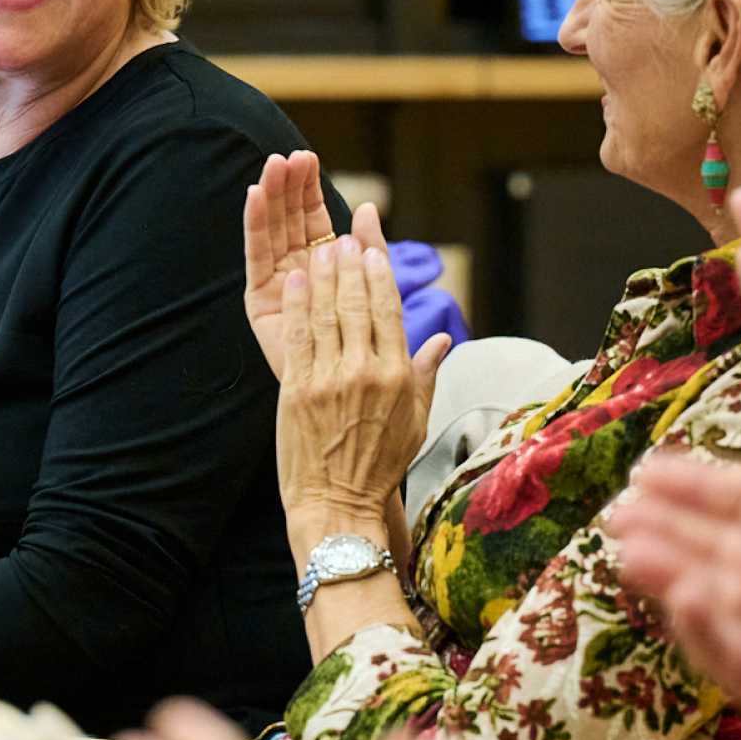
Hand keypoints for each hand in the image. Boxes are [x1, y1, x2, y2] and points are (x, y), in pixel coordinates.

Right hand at [243, 154, 383, 378]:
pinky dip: (255, 225)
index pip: (315, 219)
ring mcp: (276, 286)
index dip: (311, 190)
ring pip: (273, 232)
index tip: (311, 158)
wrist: (346, 414)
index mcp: (324, 269)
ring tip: (273, 165)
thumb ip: (374, 255)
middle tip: (289, 156)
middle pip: (289, 221)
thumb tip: (368, 209)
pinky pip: (257, 257)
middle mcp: (296, 273)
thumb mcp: (377, 298)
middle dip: (289, 187)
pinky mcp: (259, 301)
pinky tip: (254, 195)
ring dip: (272, 197)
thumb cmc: (367, 364)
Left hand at [275, 238, 452, 520]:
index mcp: (398, 376)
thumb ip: (426, 374)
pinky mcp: (298, 389)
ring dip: (325, 275)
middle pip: (358, 304)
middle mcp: (366, 372)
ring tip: (322, 248)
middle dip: (352, 265)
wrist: (337, 502)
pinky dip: (299, 303)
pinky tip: (298, 279)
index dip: (380, 274)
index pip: (390, 311)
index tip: (374, 248)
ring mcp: (330, 379)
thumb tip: (442, 339)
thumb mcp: (414, 421)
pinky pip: (299, 335)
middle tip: (345, 237)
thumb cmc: (379, 465)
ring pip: (328, 313)